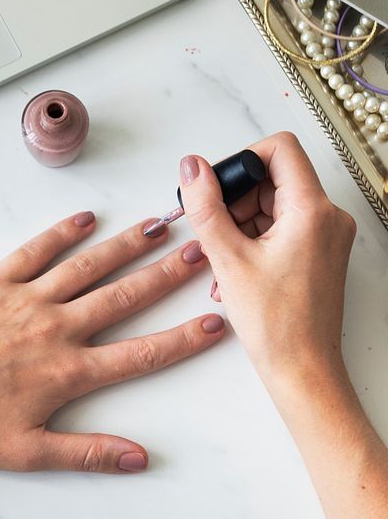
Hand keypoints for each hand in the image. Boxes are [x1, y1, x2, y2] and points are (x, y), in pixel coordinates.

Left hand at [0, 213, 222, 474]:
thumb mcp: (28, 452)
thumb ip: (88, 453)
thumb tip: (141, 458)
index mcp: (69, 373)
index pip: (141, 354)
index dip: (183, 340)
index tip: (215, 322)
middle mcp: (56, 329)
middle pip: (124, 297)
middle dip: (166, 274)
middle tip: (200, 252)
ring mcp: (27, 300)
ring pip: (87, 267)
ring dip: (125, 246)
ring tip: (158, 226)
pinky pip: (35, 250)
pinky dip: (62, 233)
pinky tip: (86, 219)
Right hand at [178, 131, 356, 400]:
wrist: (303, 370)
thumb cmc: (276, 324)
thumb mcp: (226, 257)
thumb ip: (205, 205)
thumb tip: (191, 167)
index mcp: (313, 211)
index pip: (279, 148)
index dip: (242, 160)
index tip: (219, 188)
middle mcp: (328, 217)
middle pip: (272, 177)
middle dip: (236, 199)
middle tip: (216, 232)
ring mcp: (325, 235)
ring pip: (272, 203)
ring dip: (239, 222)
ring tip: (224, 258)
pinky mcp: (318, 251)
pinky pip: (280, 225)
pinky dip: (252, 238)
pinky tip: (235, 268)